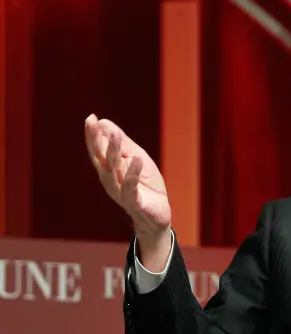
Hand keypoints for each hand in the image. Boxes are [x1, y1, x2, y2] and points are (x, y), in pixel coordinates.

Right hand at [84, 114, 171, 243]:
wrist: (157, 216)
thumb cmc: (145, 186)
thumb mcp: (136, 158)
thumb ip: (122, 143)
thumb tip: (104, 122)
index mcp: (109, 169)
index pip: (97, 150)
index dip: (92, 135)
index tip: (90, 118)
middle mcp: (110, 180)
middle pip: (101, 158)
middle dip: (96, 140)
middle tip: (92, 122)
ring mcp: (121, 192)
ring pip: (115, 171)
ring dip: (114, 151)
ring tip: (116, 135)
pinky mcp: (134, 203)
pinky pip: (131, 188)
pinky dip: (132, 173)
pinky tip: (136, 159)